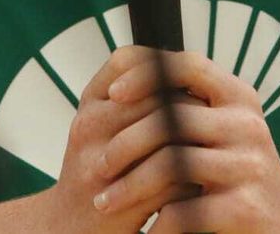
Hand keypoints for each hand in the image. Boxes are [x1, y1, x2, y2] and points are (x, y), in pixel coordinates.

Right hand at [38, 46, 201, 233]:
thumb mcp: (101, 127)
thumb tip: (192, 80)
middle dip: (193, 108)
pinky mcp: (120, 201)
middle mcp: (89, 127)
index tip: (192, 87)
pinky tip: (199, 185)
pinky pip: (172, 180)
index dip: (167, 69)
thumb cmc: (95, 174)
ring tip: (210, 152)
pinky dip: (193, 182)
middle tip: (215, 122)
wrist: (64, 228)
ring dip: (197, 144)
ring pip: (168, 135)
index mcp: (89, 104)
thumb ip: (134, 100)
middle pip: (156, 98)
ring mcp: (101, 164)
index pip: (131, 62)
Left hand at [94, 48, 279, 233]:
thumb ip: (183, 105)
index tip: (112, 93)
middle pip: (170, 120)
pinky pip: (185, 210)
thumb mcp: (219, 129)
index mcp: (238, 97)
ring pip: (171, 165)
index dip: (146, 73)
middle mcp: (248, 125)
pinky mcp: (247, 208)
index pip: (189, 65)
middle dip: (123, 145)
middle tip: (98, 167)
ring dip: (129, 188)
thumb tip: (119, 81)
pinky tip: (146, 230)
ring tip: (106, 203)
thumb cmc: (238, 174)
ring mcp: (250, 166)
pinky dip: (157, 222)